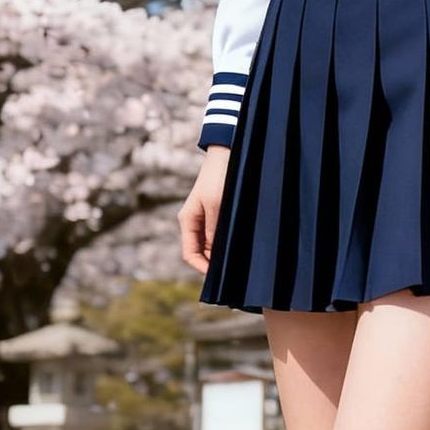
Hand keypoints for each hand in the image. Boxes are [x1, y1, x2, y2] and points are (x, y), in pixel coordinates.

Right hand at [179, 146, 232, 274]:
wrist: (228, 153)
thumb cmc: (219, 177)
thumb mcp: (216, 205)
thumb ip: (214, 230)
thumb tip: (216, 255)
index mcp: (188, 220)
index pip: (189, 254)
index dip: (202, 268)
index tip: (219, 276)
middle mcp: (195, 222)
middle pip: (201, 252)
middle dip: (214, 263)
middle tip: (234, 272)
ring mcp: (207, 218)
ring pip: (213, 245)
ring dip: (223, 253)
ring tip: (239, 260)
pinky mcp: (219, 213)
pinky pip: (221, 234)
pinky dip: (228, 242)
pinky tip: (241, 245)